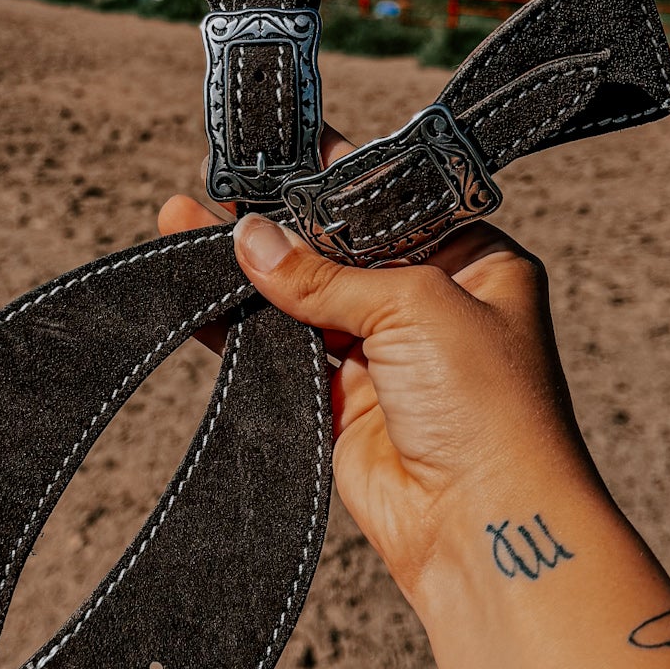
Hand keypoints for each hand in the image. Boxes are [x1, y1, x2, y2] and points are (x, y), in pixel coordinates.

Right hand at [156, 174, 607, 611]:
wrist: (483, 526)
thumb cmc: (488, 407)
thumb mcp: (414, 305)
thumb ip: (325, 273)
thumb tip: (251, 238)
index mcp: (477, 261)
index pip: (395, 200)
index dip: (336, 174)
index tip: (278, 142)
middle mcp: (433, 304)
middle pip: (341, 247)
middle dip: (279, 219)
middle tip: (214, 178)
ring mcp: (387, 356)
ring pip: (303, 299)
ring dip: (247, 269)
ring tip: (181, 221)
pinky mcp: (344, 405)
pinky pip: (280, 354)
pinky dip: (237, 328)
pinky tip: (197, 293)